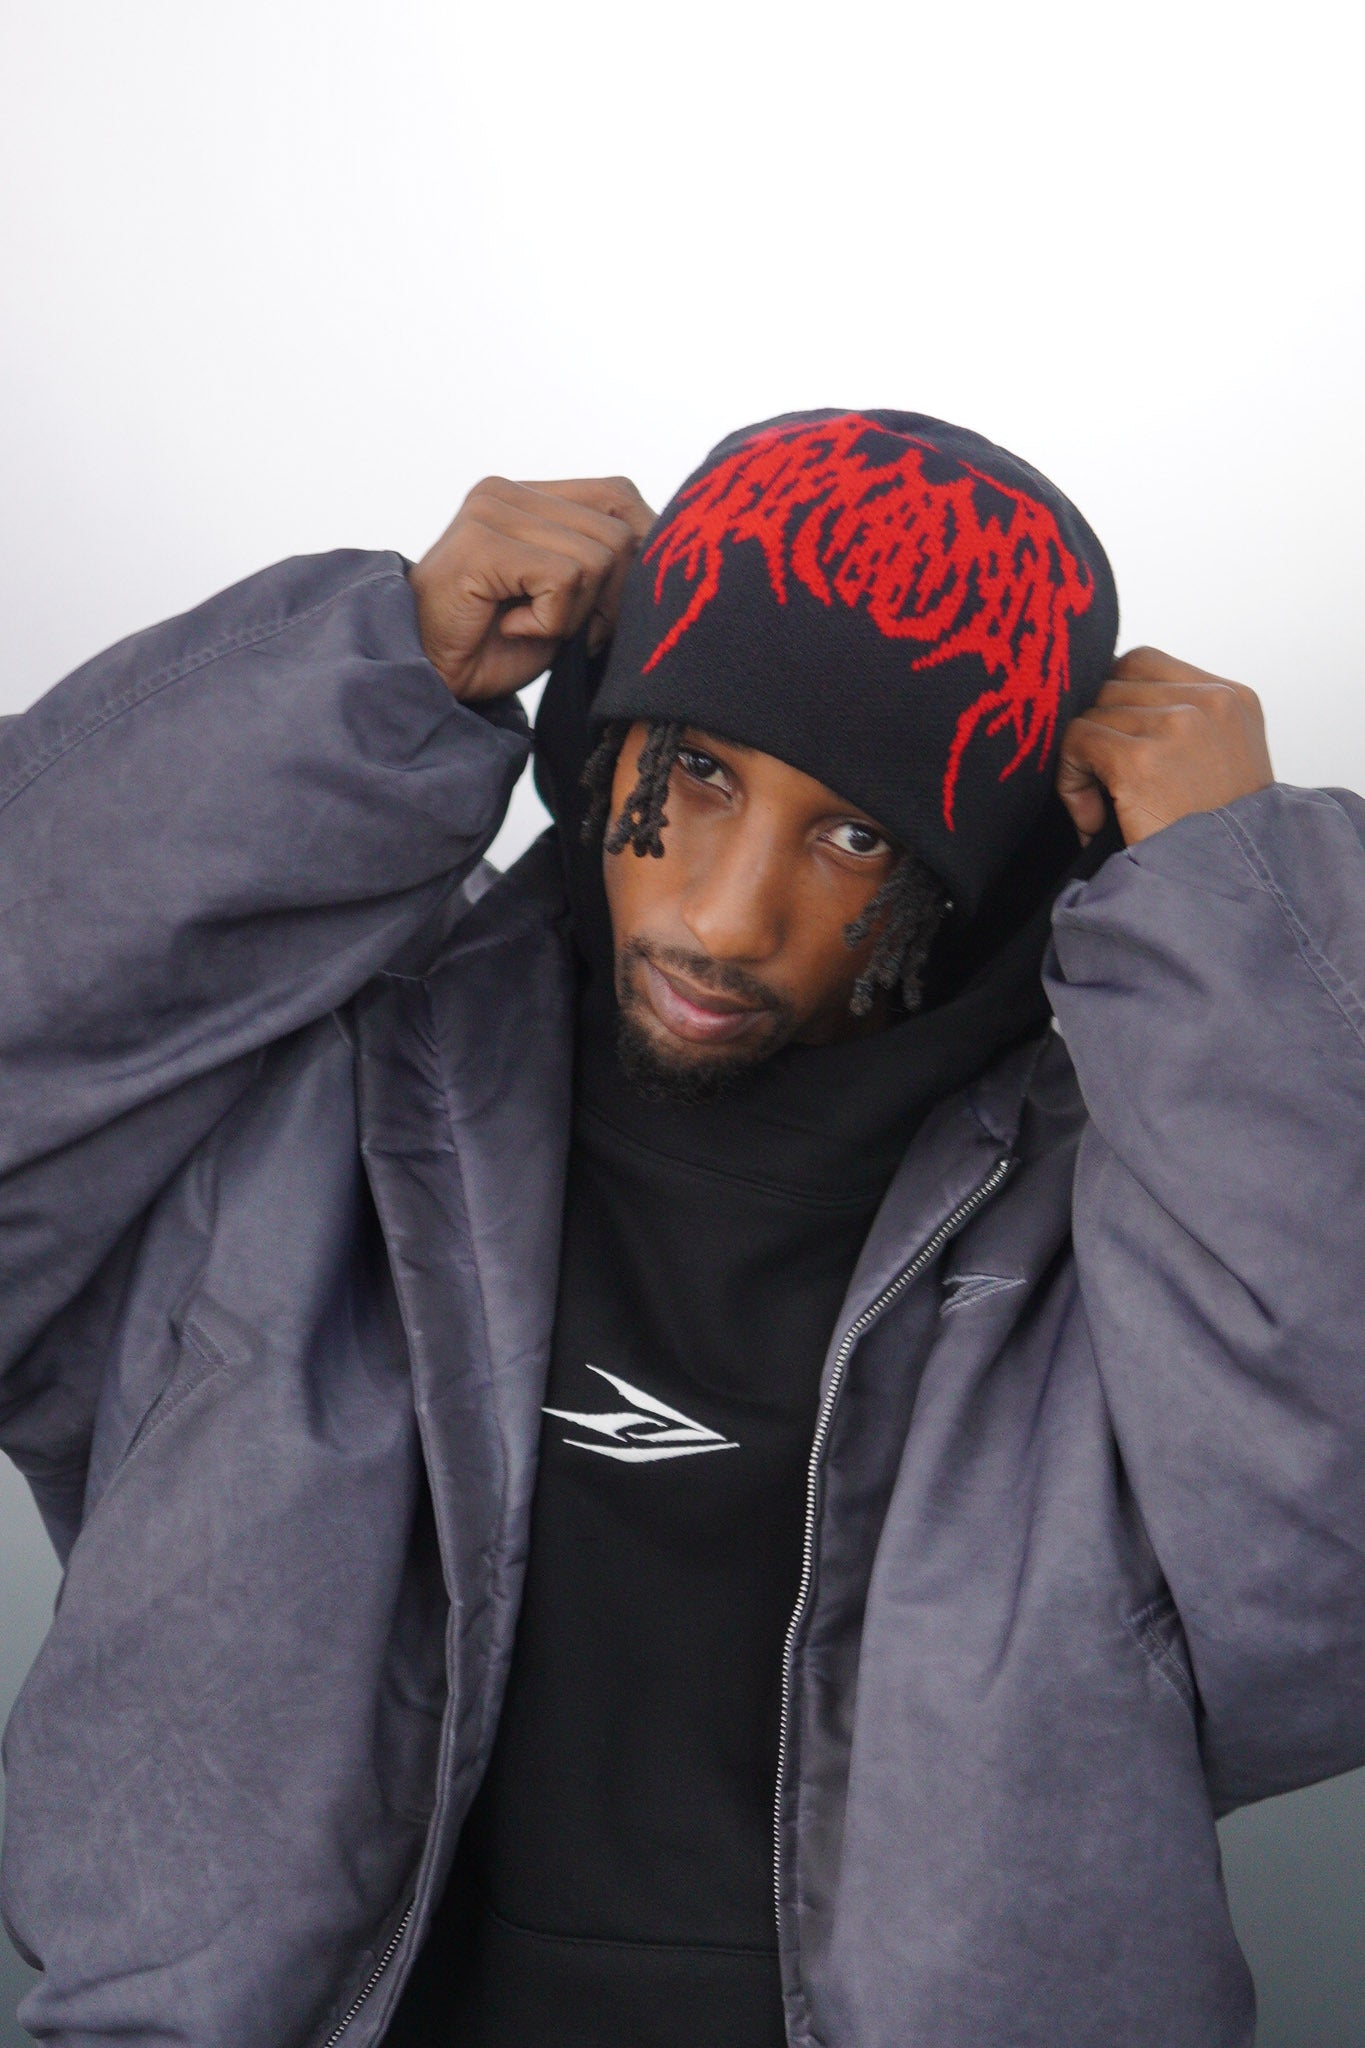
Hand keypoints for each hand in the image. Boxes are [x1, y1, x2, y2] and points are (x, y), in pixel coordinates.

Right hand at [408, 475, 654, 701]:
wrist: (427, 679)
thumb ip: (605, 568)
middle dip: (609, 599)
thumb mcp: (565, 602)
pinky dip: (551, 621)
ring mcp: (492, 509)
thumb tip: (667, 560)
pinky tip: (513, 628)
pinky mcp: (482, 540)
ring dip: (575, 614)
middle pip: (620, 532)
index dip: (636, 556)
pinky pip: (565, 578)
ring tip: (531, 626)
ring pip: (598, 558)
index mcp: (531, 494)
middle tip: (567, 630)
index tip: (605, 613)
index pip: (620, 497)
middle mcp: (510, 490)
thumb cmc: (493, 647)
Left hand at [1056, 646, 1273, 846]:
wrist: (1230, 891)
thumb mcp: (1221, 766)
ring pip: (1091, 713)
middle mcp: (1209, 702)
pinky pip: (1076, 740)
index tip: (1113, 750)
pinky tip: (1092, 817)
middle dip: (1098, 733)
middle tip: (1105, 786)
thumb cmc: (1215, 841)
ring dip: (1084, 761)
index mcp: (1232, 698)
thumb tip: (1106, 708)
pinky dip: (1070, 778)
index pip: (1142, 664)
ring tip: (1102, 809)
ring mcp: (1176, 725)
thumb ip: (1179, 727)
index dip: (1113, 703)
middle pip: (1111, 685)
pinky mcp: (1141, 759)